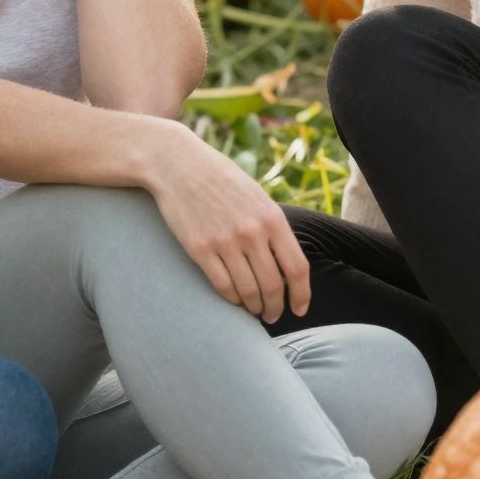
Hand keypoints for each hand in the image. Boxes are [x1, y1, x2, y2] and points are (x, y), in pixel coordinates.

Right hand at [145, 124, 311, 322]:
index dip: (301, 295)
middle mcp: (252, 232)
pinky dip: (232, 300)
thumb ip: (272, 225)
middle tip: (273, 315)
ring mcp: (225, 241)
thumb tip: (287, 263)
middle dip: (276, 307)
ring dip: (254, 307)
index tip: (299, 309)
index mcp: (272, 217)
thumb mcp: (256, 195)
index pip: (297, 268)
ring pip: (248, 291)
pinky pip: (223, 286)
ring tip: (254, 310)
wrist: (178, 163)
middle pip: (273, 286)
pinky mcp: (200, 249)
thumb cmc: (219, 178)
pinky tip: (234, 300)